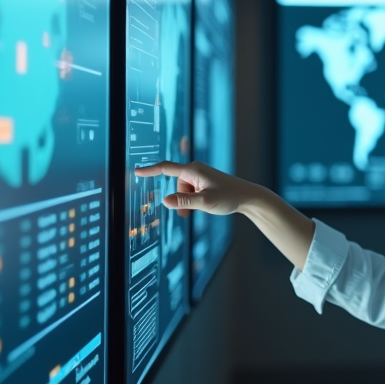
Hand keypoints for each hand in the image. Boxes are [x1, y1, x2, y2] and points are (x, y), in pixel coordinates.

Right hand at [133, 161, 252, 217]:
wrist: (248, 196)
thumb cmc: (229, 197)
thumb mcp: (204, 202)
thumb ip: (183, 202)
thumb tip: (164, 201)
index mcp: (193, 170)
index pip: (166, 169)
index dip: (149, 171)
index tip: (136, 171)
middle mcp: (195, 170)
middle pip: (176, 185)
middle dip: (179, 199)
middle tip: (187, 214)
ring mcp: (200, 175)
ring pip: (183, 190)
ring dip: (187, 201)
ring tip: (202, 208)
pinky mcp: (204, 181)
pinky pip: (191, 191)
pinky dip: (193, 199)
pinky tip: (206, 204)